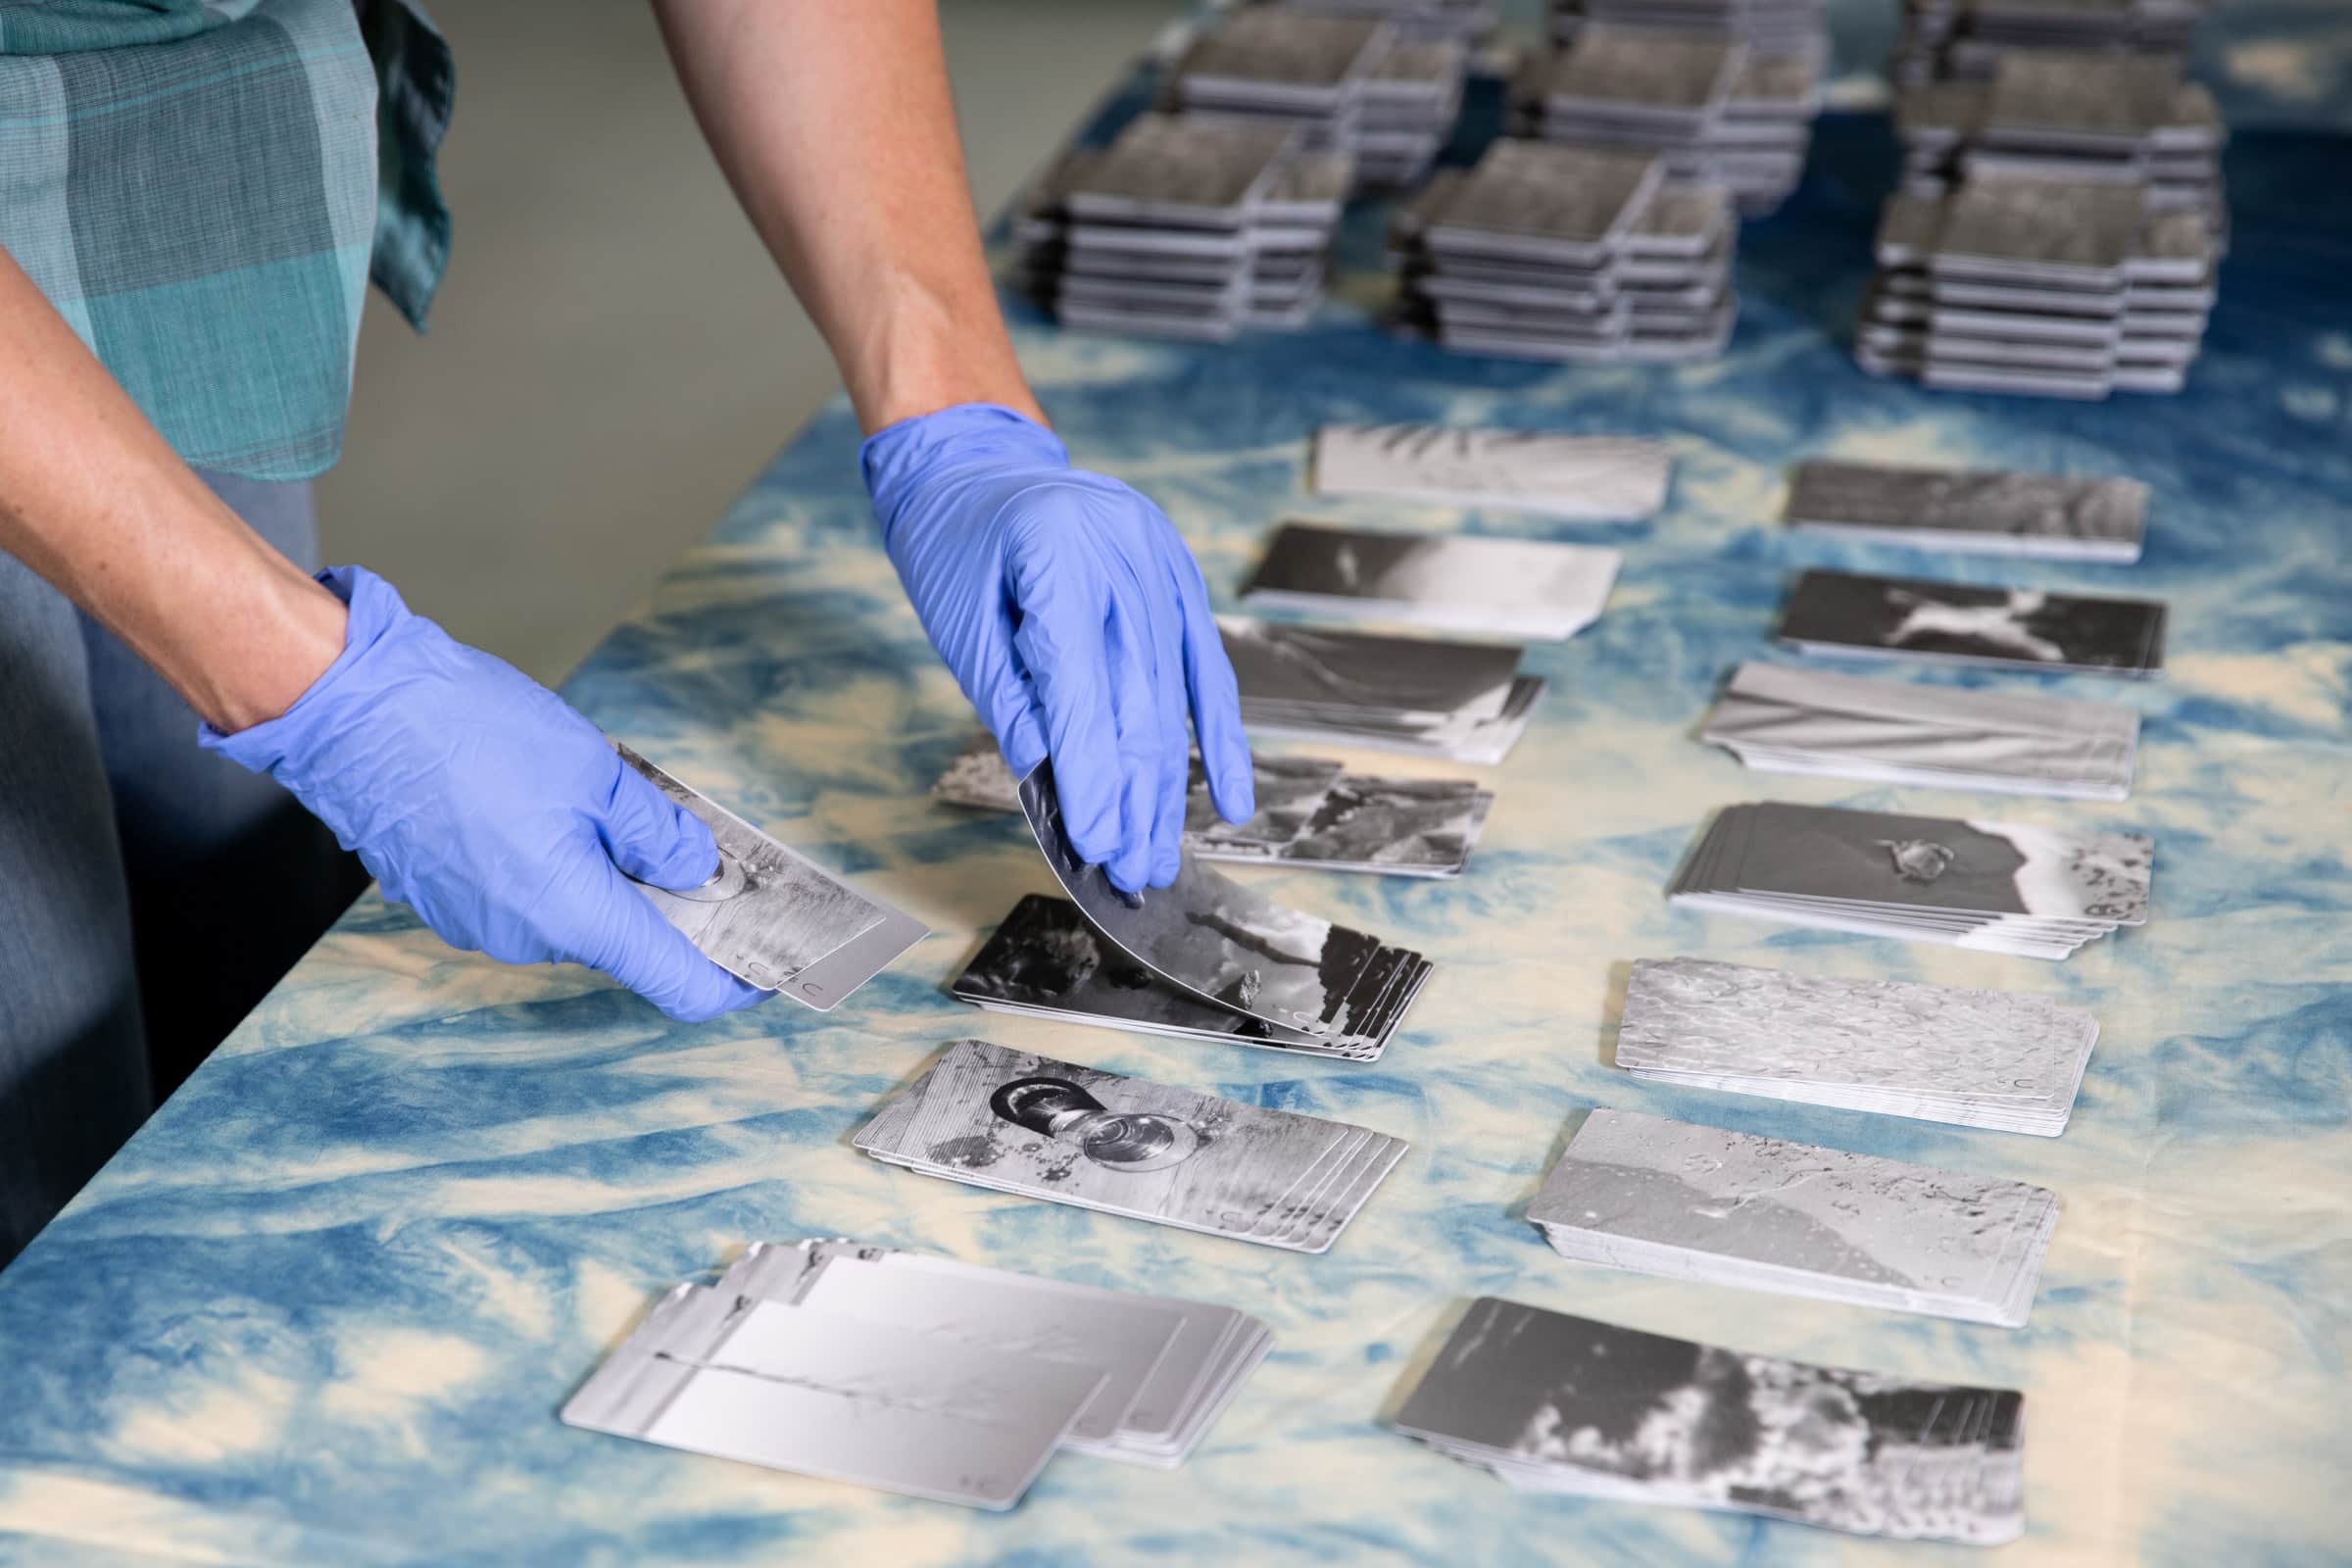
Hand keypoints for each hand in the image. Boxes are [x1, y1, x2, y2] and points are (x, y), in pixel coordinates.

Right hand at [203, 567, 766, 1021]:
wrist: (351, 708)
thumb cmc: (468, 731)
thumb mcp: (598, 772)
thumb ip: (658, 833)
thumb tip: (696, 870)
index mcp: (573, 913)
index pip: (676, 982)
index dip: (729, 982)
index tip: (763, 969)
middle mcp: (524, 937)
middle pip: (624, 939)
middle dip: (662, 898)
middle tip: (685, 836)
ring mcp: (477, 923)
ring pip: (571, 911)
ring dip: (600, 871)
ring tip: (596, 796)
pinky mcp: (445, 899)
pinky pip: (522, 894)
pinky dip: (551, 862)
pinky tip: (542, 802)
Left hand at [865, 403, 1252, 892]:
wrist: (977, 460)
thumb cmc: (954, 541)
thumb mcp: (959, 623)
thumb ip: (1011, 700)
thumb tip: (1058, 781)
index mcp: (1055, 554)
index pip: (1083, 693)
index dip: (1092, 778)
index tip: (1097, 846)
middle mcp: (1121, 553)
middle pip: (1138, 703)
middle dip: (1135, 798)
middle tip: (1133, 871)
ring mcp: (1160, 561)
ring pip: (1174, 697)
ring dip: (1169, 785)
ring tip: (1162, 854)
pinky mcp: (1178, 575)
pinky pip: (1208, 666)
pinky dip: (1218, 735)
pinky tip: (1230, 794)